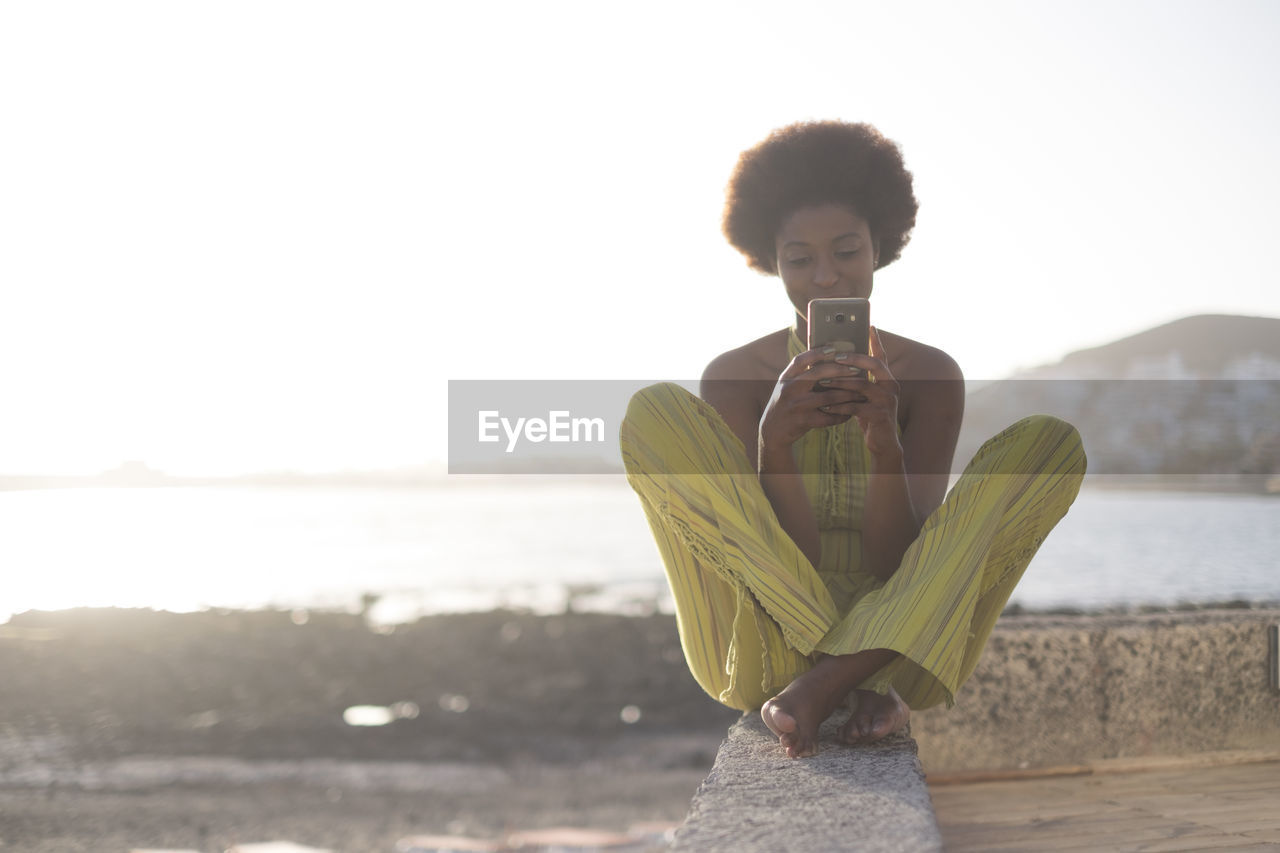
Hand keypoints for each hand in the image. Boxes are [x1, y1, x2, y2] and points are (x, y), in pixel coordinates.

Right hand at [759, 327, 901, 460]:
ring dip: (847, 395)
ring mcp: (796, 406)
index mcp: (785, 378)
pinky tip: (851, 413)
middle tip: (856, 370)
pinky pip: (828, 417)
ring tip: (860, 393)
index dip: (817, 353)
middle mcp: (789, 389)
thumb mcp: (787, 386)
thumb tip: (827, 360)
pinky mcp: (803, 421)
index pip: (801, 360)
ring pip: (828, 397)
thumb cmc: (786, 404)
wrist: (772, 431)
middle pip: (817, 375)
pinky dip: (841, 415)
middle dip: (840, 371)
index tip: (833, 349)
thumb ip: (801, 375)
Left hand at [832, 326, 902, 459]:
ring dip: (840, 384)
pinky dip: (839, 406)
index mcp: (887, 380)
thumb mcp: (864, 397)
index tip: (869, 326)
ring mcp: (887, 400)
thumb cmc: (869, 416)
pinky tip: (826, 407)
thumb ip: (857, 382)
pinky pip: (855, 406)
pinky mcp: (880, 415)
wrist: (882, 444)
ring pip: (862, 385)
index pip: (882, 356)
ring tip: (823, 382)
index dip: (876, 341)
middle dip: (854, 358)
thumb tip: (835, 365)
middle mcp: (891, 386)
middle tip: (836, 356)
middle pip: (874, 364)